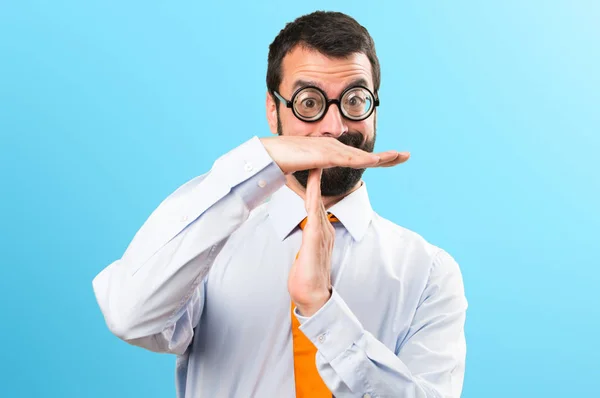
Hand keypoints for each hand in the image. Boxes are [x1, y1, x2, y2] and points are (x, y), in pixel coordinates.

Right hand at [260, 136, 408, 173]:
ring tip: (399, 156)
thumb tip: (315, 192)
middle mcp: (334, 147)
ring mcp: (331, 148)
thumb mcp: (304, 175)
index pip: (358, 157)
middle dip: (387, 156)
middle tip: (406, 156)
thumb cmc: (284, 163)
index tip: (393, 159)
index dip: (377, 158)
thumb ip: (314, 181)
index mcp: (331, 152)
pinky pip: (348, 158)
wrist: (270, 155)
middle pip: (366, 154)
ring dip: (381, 157)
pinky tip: (377, 160)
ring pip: (361, 155)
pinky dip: (364, 159)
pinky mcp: (325, 153)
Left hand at [288, 168, 334, 316]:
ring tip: (314, 159)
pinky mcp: (315, 239)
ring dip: (316, 179)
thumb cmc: (305, 278)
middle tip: (313, 153)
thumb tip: (299, 232)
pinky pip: (314, 212)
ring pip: (317, 199)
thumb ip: (304, 240)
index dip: (313, 183)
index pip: (315, 202)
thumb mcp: (304, 254)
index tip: (308, 166)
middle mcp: (324, 229)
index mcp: (321, 231)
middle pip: (318, 196)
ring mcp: (322, 233)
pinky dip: (313, 195)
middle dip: (316, 175)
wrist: (312, 297)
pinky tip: (311, 184)